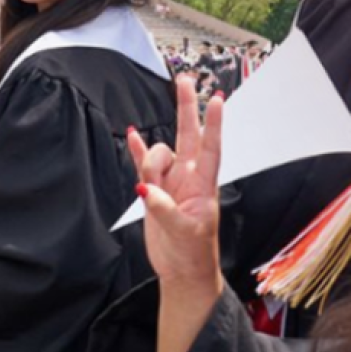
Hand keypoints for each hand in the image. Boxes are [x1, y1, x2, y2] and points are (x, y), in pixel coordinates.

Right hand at [129, 75, 228, 288]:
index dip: (213, 124)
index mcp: (203, 185)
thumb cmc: (193, 253)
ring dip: (149, 162)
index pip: (210, 147)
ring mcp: (170, 182)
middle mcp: (188, 178)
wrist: (181, 271)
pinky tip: (134, 134)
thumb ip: (164, 207)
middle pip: (187, 134)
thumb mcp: (185, 232)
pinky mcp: (153, 190)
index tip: (216, 100)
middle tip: (184, 80)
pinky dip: (137, 150)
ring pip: (157, 154)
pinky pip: (142, 164)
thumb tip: (145, 187)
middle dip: (185, 107)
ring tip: (149, 187)